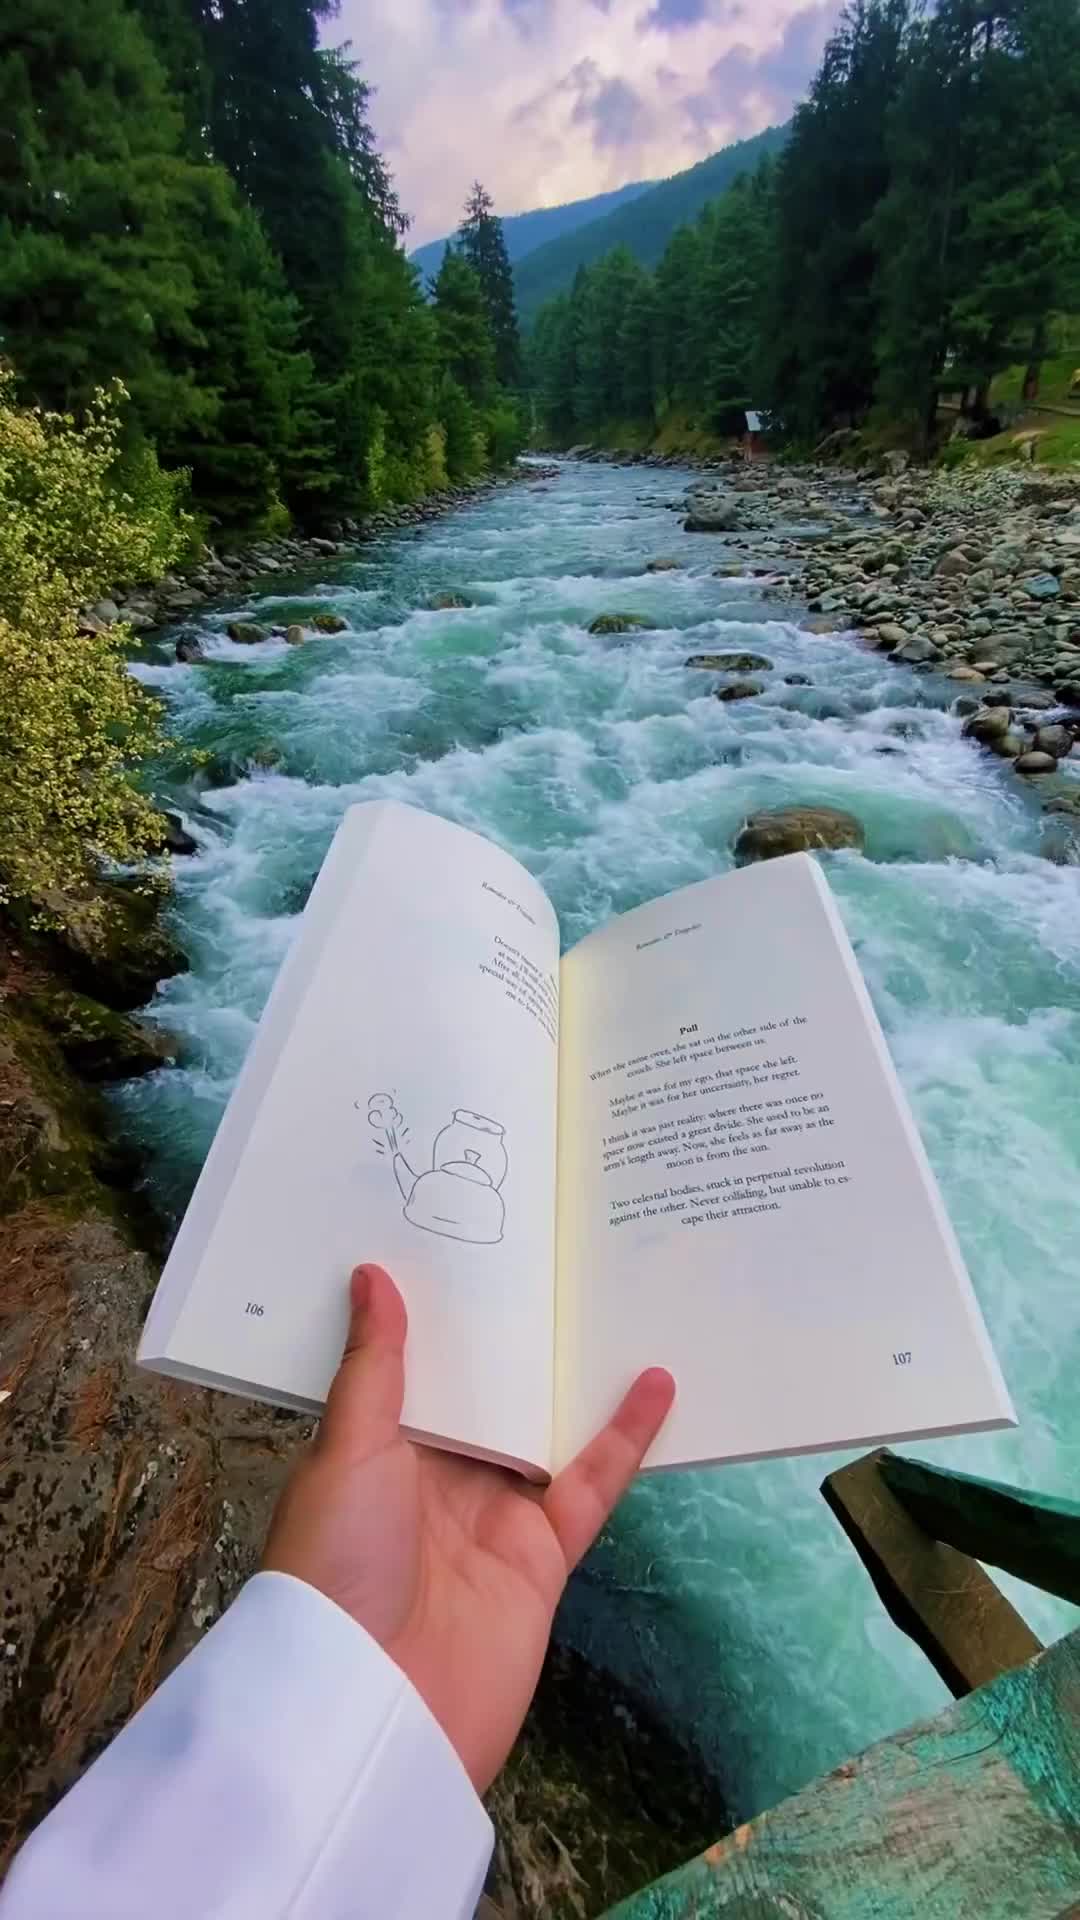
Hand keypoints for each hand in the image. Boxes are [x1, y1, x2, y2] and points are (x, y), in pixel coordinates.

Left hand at [263, 1263, 674, 1792]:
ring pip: (544, 1427)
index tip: (465, 1235)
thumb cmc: (340, 1568)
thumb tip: (371, 1274)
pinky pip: (591, 1483)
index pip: (414, 1365)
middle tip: (553, 1244)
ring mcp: (492, 1515)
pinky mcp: (544, 1554)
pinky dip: (626, 1436)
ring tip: (613, 1294)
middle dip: (514, 1330)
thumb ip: (374, 1369)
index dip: (438, 1308)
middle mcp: (434, 1476)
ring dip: (574, 1374)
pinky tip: (656, 1381)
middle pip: (487, 1390)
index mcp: (374, 1449)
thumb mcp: (346, 1453)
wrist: (378, 1711)